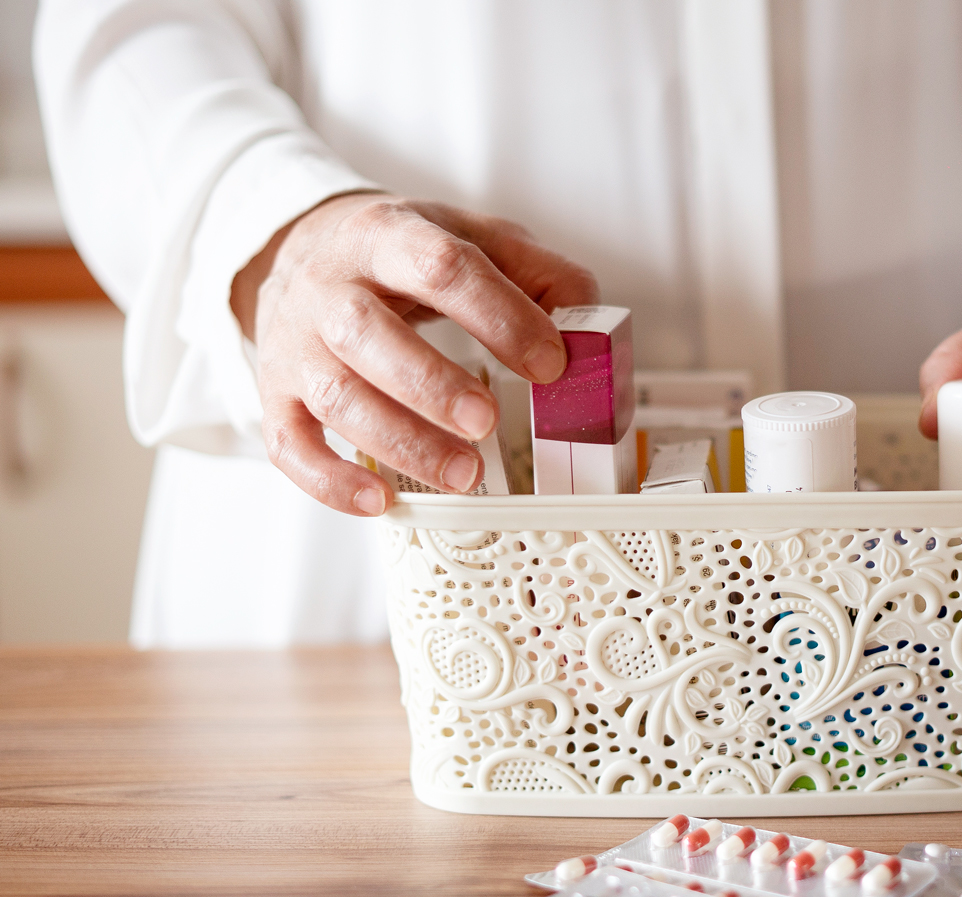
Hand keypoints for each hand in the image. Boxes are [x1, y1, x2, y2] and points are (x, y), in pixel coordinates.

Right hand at [232, 192, 598, 514]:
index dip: (498, 315)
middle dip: (432, 386)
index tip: (549, 363)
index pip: (440, 265)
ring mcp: (295, 343)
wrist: (305, 246)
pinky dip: (331, 482)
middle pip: (368, 334)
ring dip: (401, 441)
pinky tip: (383, 500)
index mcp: (388, 234)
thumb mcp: (475, 238)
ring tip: (465, 473)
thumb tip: (586, 327)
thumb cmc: (405, 255)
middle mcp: (329, 287)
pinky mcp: (277, 394)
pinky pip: (289, 445)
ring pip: (333, 396)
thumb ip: (541, 274)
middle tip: (489, 423)